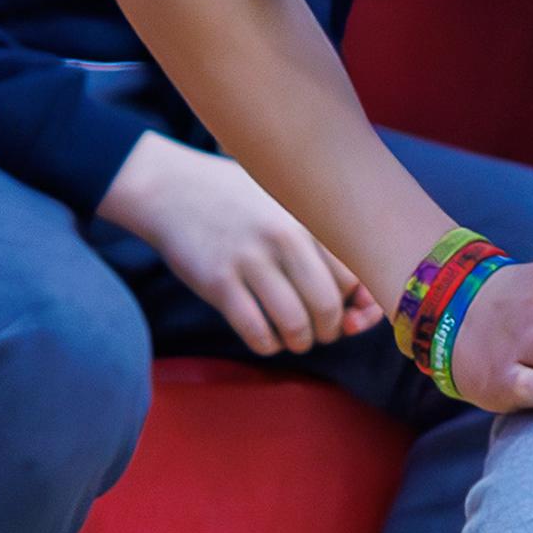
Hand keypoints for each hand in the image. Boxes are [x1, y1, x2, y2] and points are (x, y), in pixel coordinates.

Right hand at [96, 131, 381, 355]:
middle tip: (321, 332)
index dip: (356, 305)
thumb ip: (321, 241)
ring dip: (300, 341)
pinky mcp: (218, 282)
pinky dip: (267, 344)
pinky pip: (256, 331)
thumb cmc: (239, 202)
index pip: (354, 277)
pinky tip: (266, 338)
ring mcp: (250, 260)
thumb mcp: (286, 204)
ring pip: (295, 323)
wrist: (170, 189)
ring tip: (295, 339)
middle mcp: (284, 238)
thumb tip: (361, 299)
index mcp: (307, 219)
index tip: (349, 313)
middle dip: (330, 330)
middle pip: (328, 306)